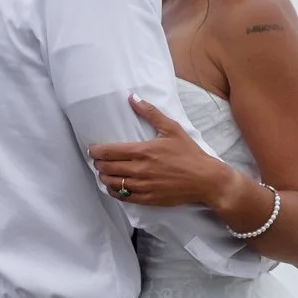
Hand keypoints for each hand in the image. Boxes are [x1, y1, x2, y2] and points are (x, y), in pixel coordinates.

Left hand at [88, 96, 236, 212]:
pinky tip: (113, 187)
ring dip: (104, 177)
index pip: (110, 151)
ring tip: (103, 172)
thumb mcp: (172, 129)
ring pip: (113, 183)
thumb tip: (132, 98)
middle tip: (97, 160)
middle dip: (98, 163)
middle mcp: (140, 170)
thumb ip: (151, 113)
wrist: (205, 179)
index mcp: (144, 151)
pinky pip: (124, 197)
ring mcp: (143, 186)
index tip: (92, 150)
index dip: (96, 151)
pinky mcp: (148, 199)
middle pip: (108, 168)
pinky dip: (114, 192)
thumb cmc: (189, 153)